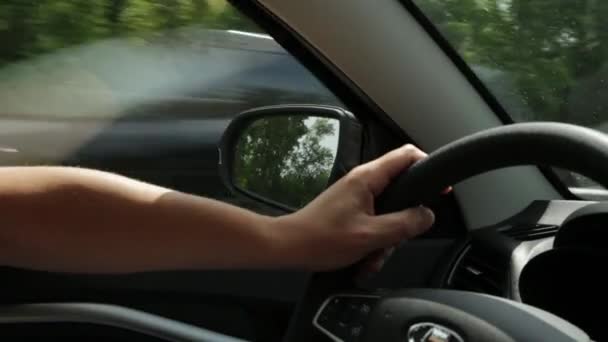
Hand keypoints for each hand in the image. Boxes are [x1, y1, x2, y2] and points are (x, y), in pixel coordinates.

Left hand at [275, 144, 436, 271]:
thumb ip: (404, 224)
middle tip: (397, 239)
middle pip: (402, 190)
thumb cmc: (321, 239)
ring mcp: (356, 196)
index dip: (428, 168)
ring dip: (387, 237)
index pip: (407, 156)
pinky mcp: (351, 210)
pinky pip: (375, 222)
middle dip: (404, 220)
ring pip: (389, 212)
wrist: (290, 247)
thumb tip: (427, 215)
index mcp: (367, 178)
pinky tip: (365, 258)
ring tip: (374, 255)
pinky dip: (375, 241)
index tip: (440, 189)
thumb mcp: (370, 235)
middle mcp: (362, 182)